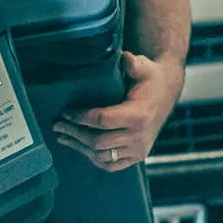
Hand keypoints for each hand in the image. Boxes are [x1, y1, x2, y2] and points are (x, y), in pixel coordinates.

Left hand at [53, 51, 182, 172]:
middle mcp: (139, 136)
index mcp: (139, 115)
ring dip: (79, 147)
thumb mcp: (144, 67)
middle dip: (73, 133)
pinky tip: (81, 148)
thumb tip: (124, 57)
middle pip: (98, 141)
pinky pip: (112, 165)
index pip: (101, 120)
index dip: (79, 117)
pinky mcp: (137, 156)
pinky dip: (94, 159)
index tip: (64, 112)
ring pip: (102, 156)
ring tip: (62, 136)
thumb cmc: (150, 79)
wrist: (165, 93)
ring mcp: (139, 149)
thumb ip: (133, 63)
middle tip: (57, 125)